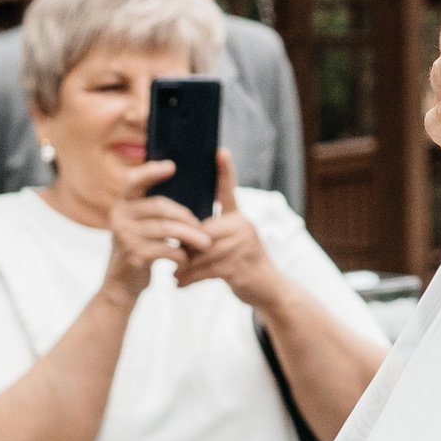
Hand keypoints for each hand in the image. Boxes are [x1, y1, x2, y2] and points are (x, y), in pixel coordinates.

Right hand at [103, 161, 210, 298]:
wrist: (122, 284)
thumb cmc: (142, 249)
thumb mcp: (142, 226)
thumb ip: (156, 210)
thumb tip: (191, 191)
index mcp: (123, 205)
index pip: (134, 182)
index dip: (151, 172)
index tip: (172, 166)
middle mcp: (119, 216)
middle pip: (160, 207)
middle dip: (186, 217)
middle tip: (203, 228)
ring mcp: (124, 236)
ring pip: (167, 229)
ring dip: (190, 236)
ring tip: (205, 243)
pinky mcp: (133, 255)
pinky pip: (165, 249)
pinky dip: (180, 254)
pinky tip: (185, 259)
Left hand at [170, 152, 284, 307]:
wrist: (269, 289)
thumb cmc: (244, 265)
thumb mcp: (231, 245)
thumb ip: (210, 236)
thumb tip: (178, 233)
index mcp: (239, 218)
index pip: (229, 191)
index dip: (225, 171)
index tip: (220, 150)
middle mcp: (243, 227)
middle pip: (202, 231)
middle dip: (184, 246)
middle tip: (170, 256)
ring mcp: (243, 247)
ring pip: (202, 252)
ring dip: (185, 266)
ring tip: (173, 273)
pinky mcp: (239, 267)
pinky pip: (206, 270)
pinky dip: (189, 278)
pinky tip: (178, 283)